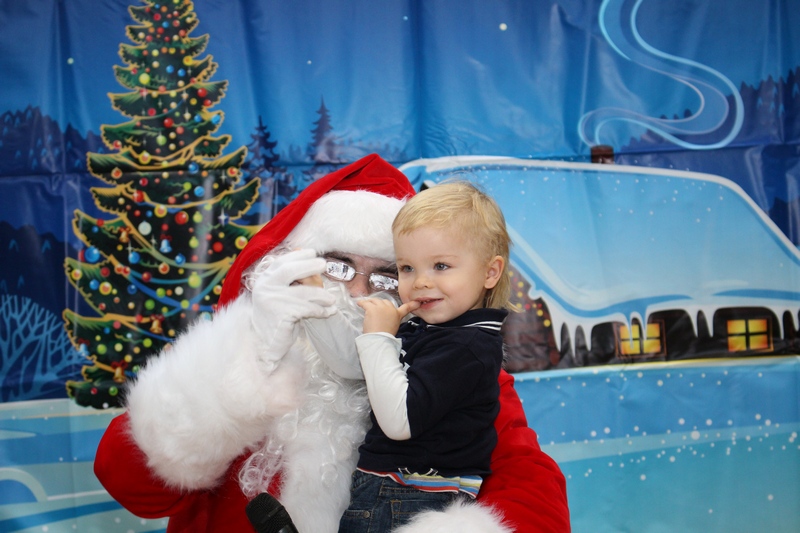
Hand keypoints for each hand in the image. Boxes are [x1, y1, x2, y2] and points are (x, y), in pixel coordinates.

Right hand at [251, 249, 335, 370]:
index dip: (297, 256)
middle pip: (289, 271)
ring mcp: (272, 300)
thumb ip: (289, 281)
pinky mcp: (282, 314)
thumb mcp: (279, 295)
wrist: (265, 343)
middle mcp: (265, 287)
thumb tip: (311, 261)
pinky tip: (329, 312)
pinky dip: (321, 310)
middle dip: (309, 266)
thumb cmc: (276, 318)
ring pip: (303, 292)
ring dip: (322, 295)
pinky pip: (307, 309)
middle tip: (324, 264)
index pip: (281, 262)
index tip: (312, 253)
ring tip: (332, 299)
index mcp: (264, 280)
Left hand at [357, 298, 419, 334]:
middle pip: (385, 301)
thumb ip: (393, 322)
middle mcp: (390, 308)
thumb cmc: (386, 336)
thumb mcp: (394, 328)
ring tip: (366, 305)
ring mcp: (380, 307)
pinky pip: (365, 303)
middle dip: (380, 304)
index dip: (412, 305)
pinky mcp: (371, 308)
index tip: (417, 302)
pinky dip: (361, 303)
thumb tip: (388, 321)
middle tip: (375, 308)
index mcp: (397, 314)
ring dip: (370, 303)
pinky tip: (359, 304)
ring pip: (374, 301)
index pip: (406, 308)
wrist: (379, 338)